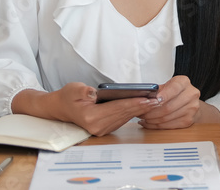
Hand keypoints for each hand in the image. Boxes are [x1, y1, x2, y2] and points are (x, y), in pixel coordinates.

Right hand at [13, 83, 158, 135]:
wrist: (59, 108)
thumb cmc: (67, 97)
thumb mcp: (73, 89)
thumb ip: (83, 91)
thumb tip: (94, 93)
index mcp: (90, 117)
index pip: (117, 108)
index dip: (134, 102)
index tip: (149, 98)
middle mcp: (97, 127)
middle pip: (124, 114)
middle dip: (143, 106)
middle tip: (160, 99)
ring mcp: (101, 129)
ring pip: (126, 117)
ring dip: (141, 109)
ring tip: (156, 101)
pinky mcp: (105, 128)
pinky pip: (122, 118)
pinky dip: (134, 111)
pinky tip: (145, 105)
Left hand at [139, 75, 217, 128]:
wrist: (189, 101)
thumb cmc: (174, 93)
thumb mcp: (166, 86)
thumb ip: (156, 91)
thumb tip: (143, 99)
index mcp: (184, 82)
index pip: (174, 88)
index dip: (163, 95)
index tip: (154, 100)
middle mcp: (191, 94)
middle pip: (168, 107)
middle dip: (151, 112)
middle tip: (141, 113)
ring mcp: (192, 108)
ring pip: (166, 118)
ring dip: (151, 120)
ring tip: (143, 118)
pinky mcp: (188, 120)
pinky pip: (168, 126)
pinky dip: (156, 126)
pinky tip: (149, 123)